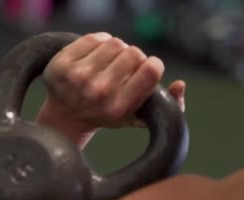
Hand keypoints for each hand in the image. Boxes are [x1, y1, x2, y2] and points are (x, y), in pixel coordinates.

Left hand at [37, 32, 185, 138]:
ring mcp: (78, 78)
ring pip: (115, 42)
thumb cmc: (108, 114)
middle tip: (125, 68)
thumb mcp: (138, 117)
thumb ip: (169, 106)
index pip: (151, 69)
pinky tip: (96, 57)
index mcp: (120, 107)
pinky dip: (99, 43)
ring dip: (117, 50)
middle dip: (134, 58)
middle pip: (134, 53)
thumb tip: (180, 85)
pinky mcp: (63, 64)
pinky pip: (94, 38)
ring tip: (111, 63)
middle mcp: (99, 93)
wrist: (66, 116)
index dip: (153, 65)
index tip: (146, 70)